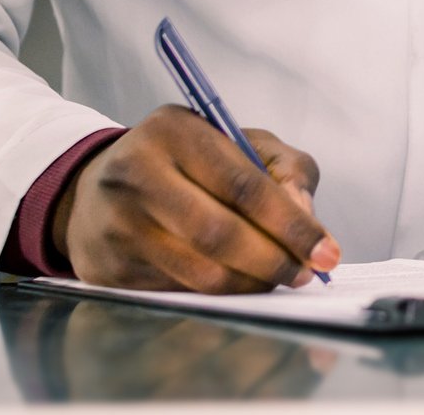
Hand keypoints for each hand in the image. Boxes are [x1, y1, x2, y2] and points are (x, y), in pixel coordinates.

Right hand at [54, 104, 340, 293]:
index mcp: (174, 130)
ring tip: (277, 278)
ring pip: (200, 271)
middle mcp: (137, 173)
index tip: (326, 249)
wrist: (98, 187)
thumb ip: (285, 168)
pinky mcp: (109, 267)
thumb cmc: (185, 161)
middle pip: (220, 233)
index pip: (244, 185)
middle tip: (306, 273)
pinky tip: (237, 281)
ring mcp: (118, 223)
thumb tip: (306, 216)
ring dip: (251, 283)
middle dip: (274, 260)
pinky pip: (179, 291)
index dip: (291, 223)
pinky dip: (219, 292)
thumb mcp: (237, 141)